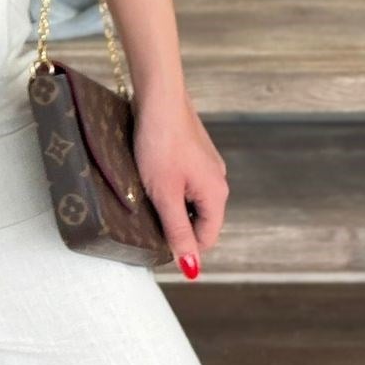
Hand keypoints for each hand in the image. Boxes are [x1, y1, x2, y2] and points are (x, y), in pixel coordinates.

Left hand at [133, 86, 228, 277]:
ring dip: (170, 202)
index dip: (181, 245)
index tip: (153, 237)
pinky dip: (169, 183)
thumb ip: (178, 231)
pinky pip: (185, 180)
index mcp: (217, 195)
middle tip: (147, 210)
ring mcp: (207, 164)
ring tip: (147, 189)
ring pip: (190, 199)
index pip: (205, 239)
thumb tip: (191, 269)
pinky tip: (150, 172)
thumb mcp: (165, 194)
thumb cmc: (160, 144)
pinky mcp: (195, 151)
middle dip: (175, 222)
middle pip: (199, 219)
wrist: (158, 96)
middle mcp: (218, 180)